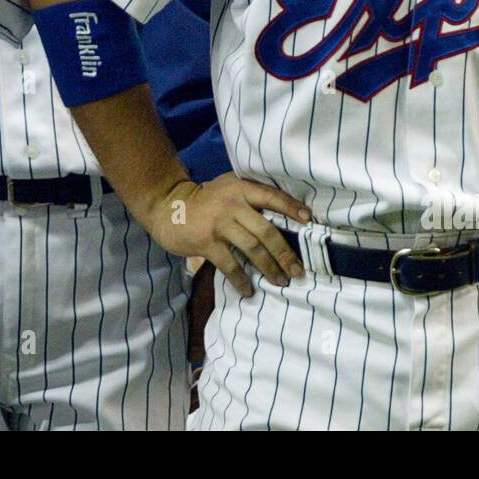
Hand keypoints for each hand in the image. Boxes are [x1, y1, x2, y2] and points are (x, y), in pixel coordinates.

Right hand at [141, 173, 310, 295]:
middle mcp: (233, 204)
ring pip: (252, 248)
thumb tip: (282, 217)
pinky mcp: (206, 242)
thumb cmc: (205, 200)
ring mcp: (219, 224)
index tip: (309, 220)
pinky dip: (241, 280)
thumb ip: (250, 197)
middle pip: (266, 231)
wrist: (168, 206)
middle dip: (285, 253)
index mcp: (241, 189)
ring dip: (269, 268)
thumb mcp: (227, 188)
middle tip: (298, 270)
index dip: (291, 208)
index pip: (272, 197)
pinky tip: (248, 290)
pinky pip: (229, 265)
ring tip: (280, 281)